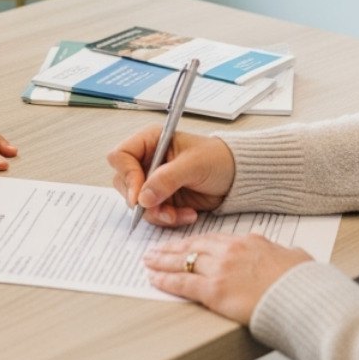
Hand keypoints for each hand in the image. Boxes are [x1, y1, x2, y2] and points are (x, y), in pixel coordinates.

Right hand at [107, 125, 235, 226]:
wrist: (238, 177)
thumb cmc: (219, 159)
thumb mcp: (193, 164)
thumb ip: (166, 179)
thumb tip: (143, 197)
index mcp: (151, 141)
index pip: (121, 156)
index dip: (127, 176)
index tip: (139, 195)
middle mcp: (148, 160)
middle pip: (124, 183)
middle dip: (142, 200)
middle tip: (160, 208)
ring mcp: (154, 181)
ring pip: (138, 203)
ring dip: (157, 213)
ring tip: (179, 214)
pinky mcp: (163, 199)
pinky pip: (154, 214)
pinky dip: (169, 218)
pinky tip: (188, 214)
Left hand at [143, 232, 311, 323]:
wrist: (304, 298)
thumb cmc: (304, 283)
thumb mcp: (296, 258)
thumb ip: (284, 254)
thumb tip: (288, 254)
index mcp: (249, 242)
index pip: (214, 239)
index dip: (195, 243)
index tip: (185, 244)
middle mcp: (231, 251)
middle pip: (193, 246)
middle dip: (172, 248)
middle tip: (157, 249)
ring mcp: (221, 269)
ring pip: (183, 261)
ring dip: (163, 261)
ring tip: (149, 261)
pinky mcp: (215, 290)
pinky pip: (183, 283)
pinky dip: (166, 280)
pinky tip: (155, 279)